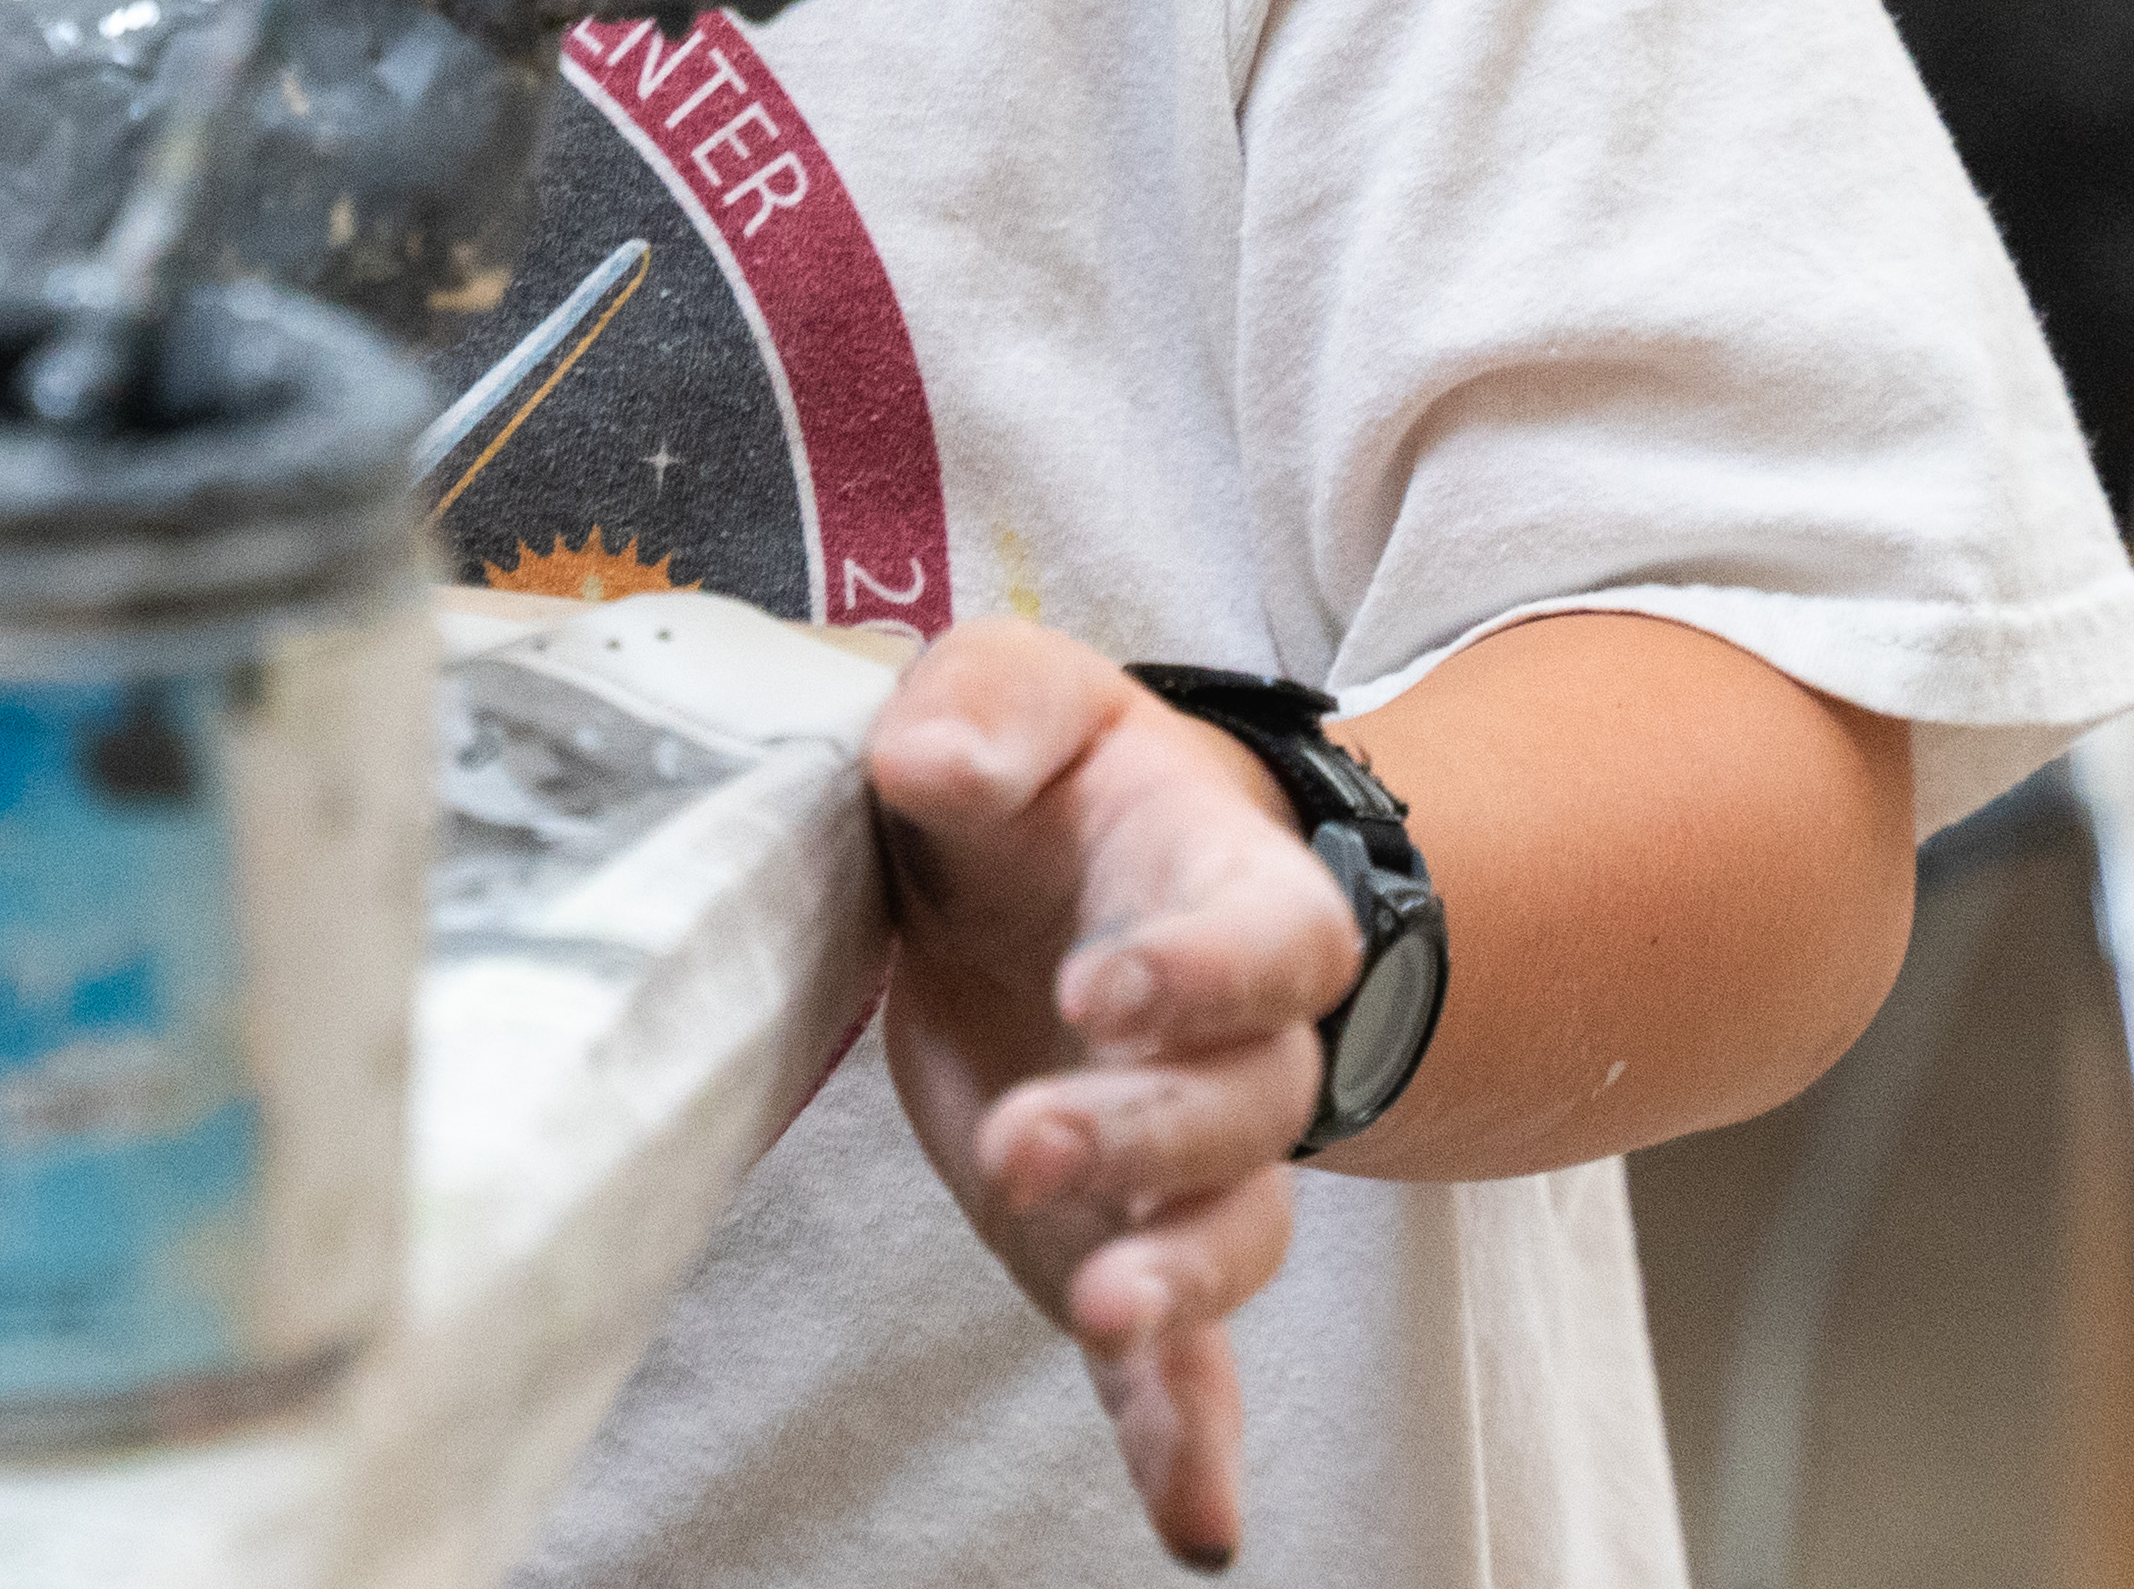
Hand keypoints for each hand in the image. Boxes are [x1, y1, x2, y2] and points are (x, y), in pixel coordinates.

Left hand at [869, 621, 1358, 1571]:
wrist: (1059, 866)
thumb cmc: (1049, 775)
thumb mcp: (1010, 691)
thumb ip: (984, 707)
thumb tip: (927, 759)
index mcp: (1232, 893)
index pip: (1269, 943)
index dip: (1201, 971)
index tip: (1101, 988)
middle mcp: (1240, 1043)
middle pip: (1237, 1107)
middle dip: (1143, 1134)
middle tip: (1027, 1146)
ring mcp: (1186, 1161)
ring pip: (1226, 1235)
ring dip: (1176, 1286)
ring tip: (1108, 1312)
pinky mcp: (1116, 1243)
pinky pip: (1180, 1360)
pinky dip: (1184, 1435)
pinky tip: (1195, 1524)